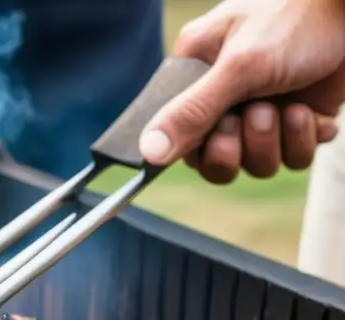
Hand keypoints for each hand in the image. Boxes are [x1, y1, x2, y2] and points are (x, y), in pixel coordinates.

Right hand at [139, 0, 344, 182]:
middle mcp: (225, 99)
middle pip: (215, 162)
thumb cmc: (293, 19)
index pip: (178, 138)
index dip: (198, 149)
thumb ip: (190, 113)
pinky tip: (309, 111)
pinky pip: (292, 158)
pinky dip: (303, 139)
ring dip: (273, 141)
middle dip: (240, 147)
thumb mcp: (237, 68)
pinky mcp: (298, 120)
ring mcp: (262, 111)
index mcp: (195, 78)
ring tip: (287, 107)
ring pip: (256, 164)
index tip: (218, 130)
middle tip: (257, 113)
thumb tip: (147, 153)